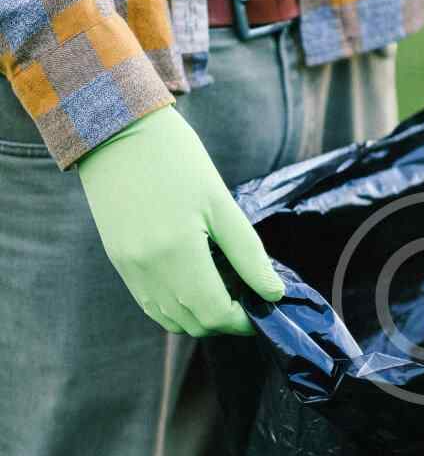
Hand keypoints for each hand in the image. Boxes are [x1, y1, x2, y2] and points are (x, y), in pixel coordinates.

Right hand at [77, 105, 283, 336]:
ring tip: (223, 288)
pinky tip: (195, 282)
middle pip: (194, 323)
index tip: (264, 306)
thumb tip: (273, 291)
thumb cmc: (177, 160)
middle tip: (249, 296)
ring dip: (201, 316)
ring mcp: (129, 269)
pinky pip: (150, 304)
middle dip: (226, 320)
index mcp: (178, 253)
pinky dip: (176, 306)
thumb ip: (248, 254)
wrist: (118, 132)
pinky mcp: (119, 262)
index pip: (216, 314)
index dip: (244, 320)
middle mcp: (148, 269)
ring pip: (170, 320)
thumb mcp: (221, 204)